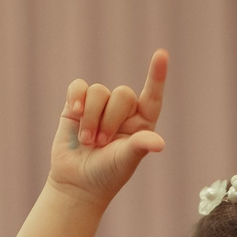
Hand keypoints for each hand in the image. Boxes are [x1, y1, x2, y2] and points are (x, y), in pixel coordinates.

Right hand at [48, 52, 167, 206]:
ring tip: (87, 142)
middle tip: (101, 143)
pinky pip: (79, 87)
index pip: (153, 96)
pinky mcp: (76, 106)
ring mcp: (99, 107)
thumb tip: (159, 143)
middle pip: (122, 94)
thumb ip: (139, 146)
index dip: (157, 76)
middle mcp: (123, 112)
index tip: (161, 54)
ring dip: (91, 118)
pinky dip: (76, 97)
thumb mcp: (125, 161)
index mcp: (142, 124)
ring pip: (99, 91)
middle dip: (110, 119)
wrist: (76, 182)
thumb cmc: (106, 175)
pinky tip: (74, 113)